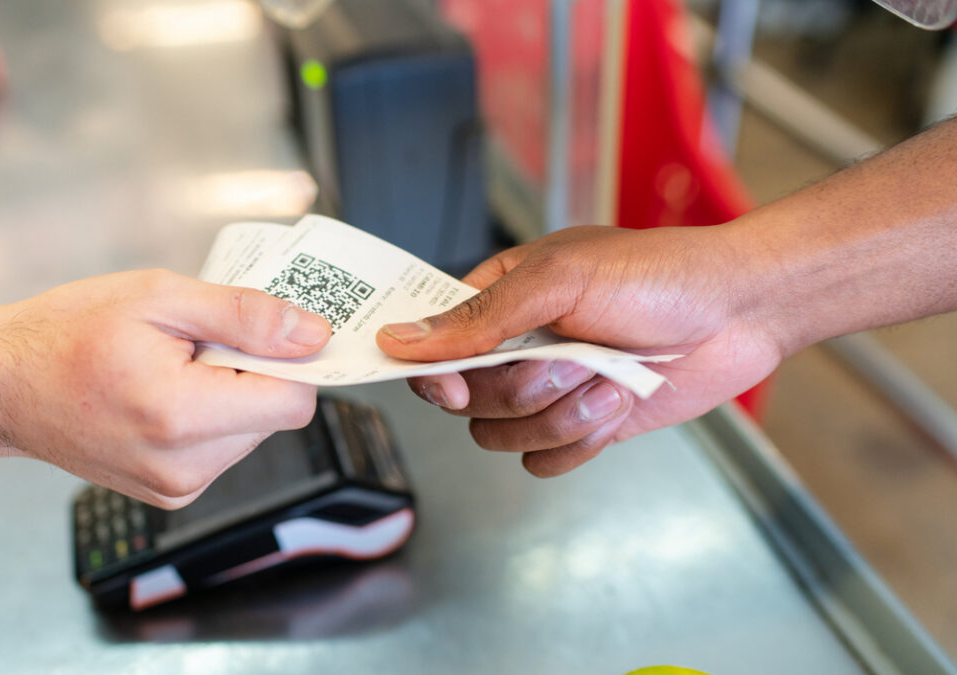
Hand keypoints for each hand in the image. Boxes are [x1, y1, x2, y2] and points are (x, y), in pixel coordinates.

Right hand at [0, 270, 330, 507]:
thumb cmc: (64, 333)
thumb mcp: (159, 297)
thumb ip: (244, 317)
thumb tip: (313, 334)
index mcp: (182, 416)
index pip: (294, 401)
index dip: (287, 358)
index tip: (259, 330)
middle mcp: (183, 466)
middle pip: (275, 415)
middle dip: (250, 371)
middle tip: (193, 343)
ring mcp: (175, 487)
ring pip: (251, 431)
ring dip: (228, 393)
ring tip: (169, 367)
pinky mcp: (170, 493)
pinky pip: (222, 448)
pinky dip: (208, 416)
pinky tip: (162, 392)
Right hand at [376, 225, 782, 476]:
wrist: (739, 312)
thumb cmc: (658, 275)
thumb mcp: (560, 278)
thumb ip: (479, 316)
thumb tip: (401, 339)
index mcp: (498, 299)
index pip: (430, 347)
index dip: (436, 375)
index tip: (459, 386)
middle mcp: (515, 347)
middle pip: (469, 403)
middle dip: (525, 389)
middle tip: (572, 357)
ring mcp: (547, 389)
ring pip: (503, 436)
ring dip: (562, 414)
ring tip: (608, 377)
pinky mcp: (580, 426)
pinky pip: (543, 461)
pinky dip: (580, 441)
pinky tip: (616, 405)